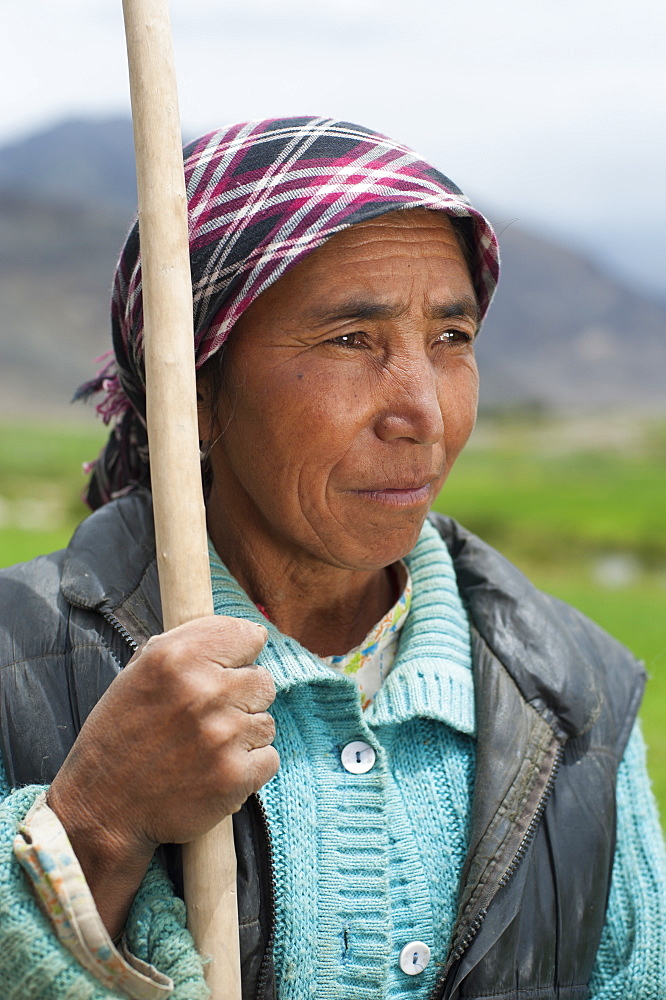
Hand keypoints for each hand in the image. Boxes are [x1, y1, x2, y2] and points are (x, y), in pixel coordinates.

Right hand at [48, 615, 277, 934]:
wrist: (104, 809)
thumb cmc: (121, 736)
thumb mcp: (138, 673)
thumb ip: (189, 646)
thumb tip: (246, 635)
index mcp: (177, 658)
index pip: (248, 635)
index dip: (239, 654)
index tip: (228, 668)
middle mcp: (204, 691)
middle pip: (263, 681)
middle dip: (243, 697)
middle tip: (210, 717)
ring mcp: (223, 735)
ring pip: (266, 722)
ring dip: (244, 734)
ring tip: (206, 747)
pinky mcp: (236, 776)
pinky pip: (269, 758)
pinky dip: (249, 767)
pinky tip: (215, 769)